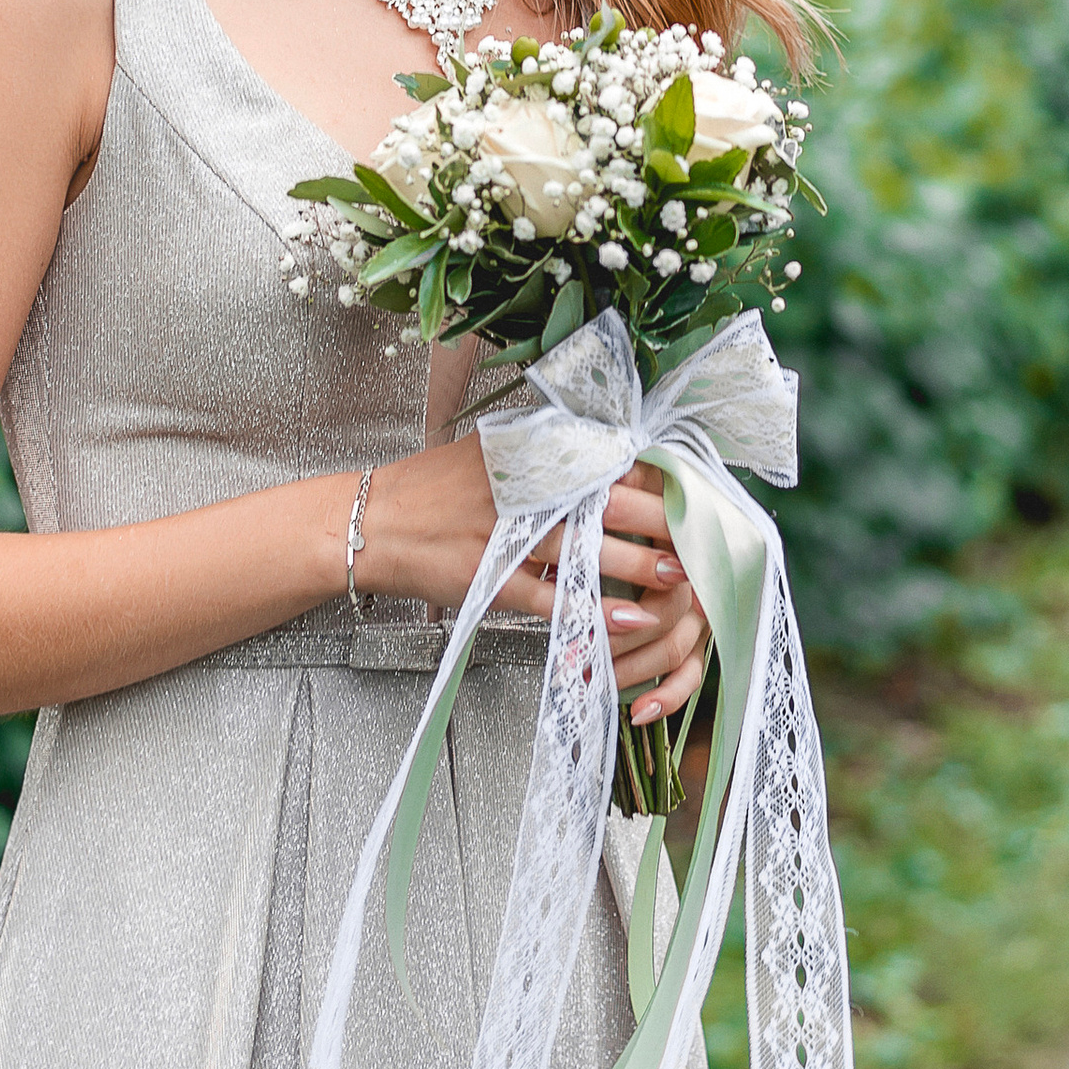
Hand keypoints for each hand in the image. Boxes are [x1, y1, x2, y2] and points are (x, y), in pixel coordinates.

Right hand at [354, 448, 707, 719]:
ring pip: (582, 552)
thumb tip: (608, 448)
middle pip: (602, 502)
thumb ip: (546, 452)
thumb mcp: (492, 452)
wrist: (372, 522)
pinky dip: (589, 611)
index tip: (686, 495)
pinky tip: (624, 620)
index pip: (603, 460)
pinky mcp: (487, 579)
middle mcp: (518, 489)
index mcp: (525, 454)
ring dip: (635, 566)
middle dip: (656, 522)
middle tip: (697, 536)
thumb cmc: (435, 488)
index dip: (650, 481)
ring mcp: (502, 535)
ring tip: (676, 577)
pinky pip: (548, 599)